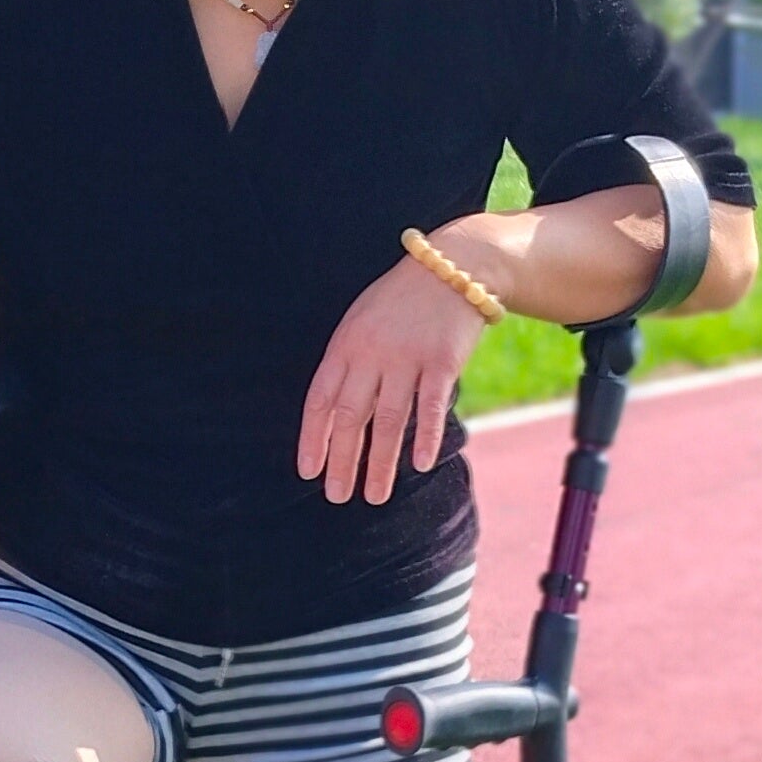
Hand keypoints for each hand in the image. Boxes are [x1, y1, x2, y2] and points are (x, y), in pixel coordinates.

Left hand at [296, 239, 496, 505]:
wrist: (452, 266)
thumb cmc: (401, 302)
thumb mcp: (362, 323)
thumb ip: (349, 365)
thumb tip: (336, 418)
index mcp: (345, 345)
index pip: (321, 399)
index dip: (313, 438)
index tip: (309, 472)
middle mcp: (371, 353)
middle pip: (351, 416)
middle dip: (342, 460)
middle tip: (337, 496)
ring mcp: (406, 356)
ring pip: (388, 419)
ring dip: (381, 462)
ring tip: (375, 495)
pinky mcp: (441, 360)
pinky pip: (430, 405)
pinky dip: (425, 436)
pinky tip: (419, 465)